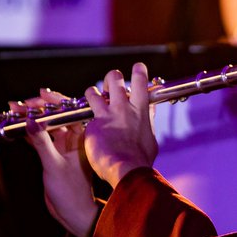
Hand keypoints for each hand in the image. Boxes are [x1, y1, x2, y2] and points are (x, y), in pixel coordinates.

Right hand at [25, 88, 99, 236]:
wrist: (74, 213)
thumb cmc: (71, 192)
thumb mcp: (54, 165)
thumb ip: (42, 143)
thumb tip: (31, 122)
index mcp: (81, 138)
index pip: (68, 112)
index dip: (53, 101)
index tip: (39, 96)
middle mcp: (73, 140)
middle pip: (54, 117)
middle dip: (37, 109)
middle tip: (19, 105)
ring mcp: (63, 147)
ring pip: (45, 127)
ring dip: (31, 120)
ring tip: (14, 111)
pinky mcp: (53, 156)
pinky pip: (40, 140)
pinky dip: (28, 133)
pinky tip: (16, 127)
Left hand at [82, 62, 159, 188]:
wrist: (127, 169)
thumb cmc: (141, 158)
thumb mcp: (151, 138)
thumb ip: (149, 122)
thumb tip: (151, 112)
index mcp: (140, 111)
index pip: (141, 82)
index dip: (139, 71)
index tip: (138, 67)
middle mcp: (122, 108)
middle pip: (114, 78)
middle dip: (112, 78)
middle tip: (112, 85)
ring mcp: (106, 115)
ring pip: (93, 92)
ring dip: (93, 94)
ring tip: (94, 100)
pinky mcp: (92, 125)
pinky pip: (85, 117)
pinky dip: (86, 121)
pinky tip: (87, 129)